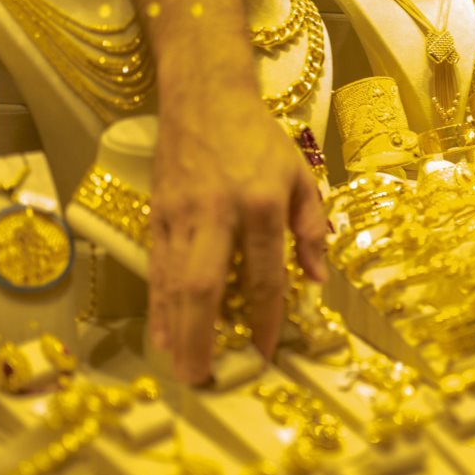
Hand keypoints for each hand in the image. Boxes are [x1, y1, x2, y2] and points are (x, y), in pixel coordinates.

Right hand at [149, 71, 326, 383]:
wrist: (205, 98)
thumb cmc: (259, 138)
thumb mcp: (300, 175)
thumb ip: (310, 228)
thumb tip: (317, 280)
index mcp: (260, 204)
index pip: (264, 273)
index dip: (265, 316)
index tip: (266, 349)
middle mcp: (217, 212)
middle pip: (205, 285)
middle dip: (203, 336)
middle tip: (205, 376)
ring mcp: (181, 214)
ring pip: (174, 281)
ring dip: (177, 329)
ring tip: (182, 367)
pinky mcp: (157, 213)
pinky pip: (158, 267)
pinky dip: (159, 304)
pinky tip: (162, 333)